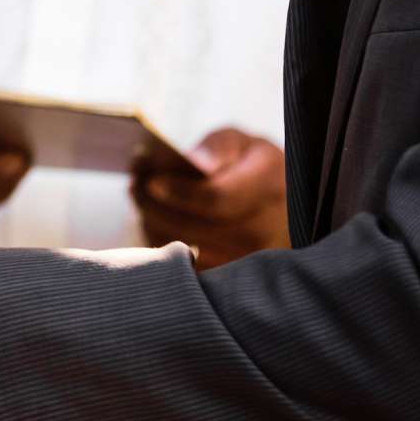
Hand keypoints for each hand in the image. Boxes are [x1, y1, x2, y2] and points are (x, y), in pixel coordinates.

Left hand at [132, 126, 289, 266]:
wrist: (284, 208)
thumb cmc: (255, 167)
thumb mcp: (243, 143)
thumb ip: (219, 148)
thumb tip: (196, 164)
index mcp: (268, 188)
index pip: (217, 198)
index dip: (179, 191)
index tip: (150, 180)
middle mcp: (262, 231)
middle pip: (192, 227)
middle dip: (154, 203)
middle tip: (135, 180)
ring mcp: (245, 260)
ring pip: (182, 247)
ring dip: (151, 220)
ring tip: (139, 192)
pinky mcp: (228, 277)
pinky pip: (182, 263)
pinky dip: (160, 239)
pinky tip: (153, 216)